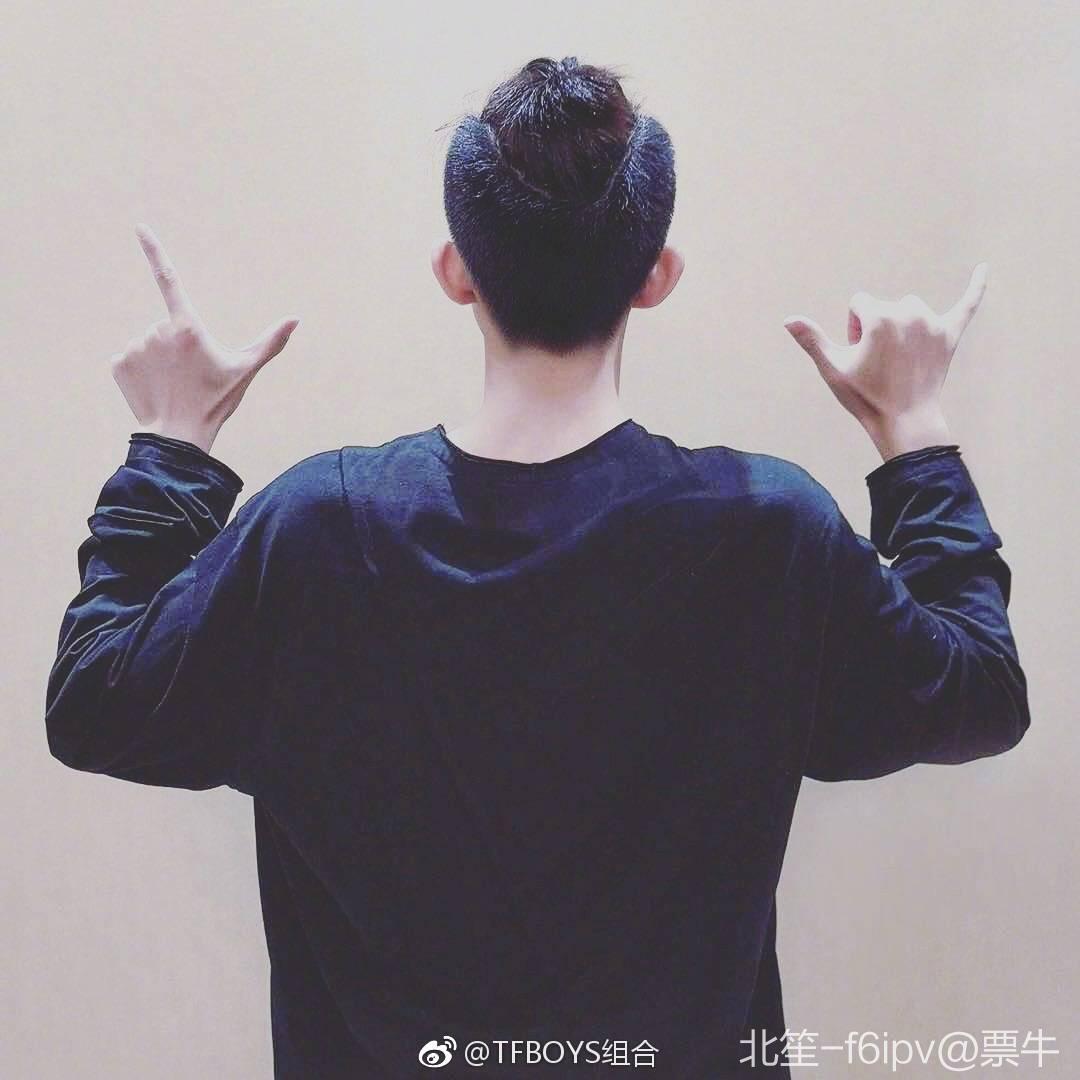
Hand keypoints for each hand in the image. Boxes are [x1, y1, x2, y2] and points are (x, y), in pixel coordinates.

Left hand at [109, 224, 300, 453]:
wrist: (178, 436)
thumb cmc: (215, 402)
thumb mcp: (245, 371)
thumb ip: (270, 342)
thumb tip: (295, 320)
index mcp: (188, 327)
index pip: (169, 280)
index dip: (154, 251)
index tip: (139, 227)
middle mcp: (157, 331)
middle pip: (168, 328)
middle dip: (178, 346)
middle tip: (191, 376)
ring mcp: (135, 347)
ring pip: (150, 344)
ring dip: (160, 360)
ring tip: (173, 385)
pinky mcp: (119, 364)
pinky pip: (132, 359)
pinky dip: (142, 372)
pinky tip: (155, 389)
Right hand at [782, 264, 988, 458]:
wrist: (905, 422)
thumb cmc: (867, 397)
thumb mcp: (833, 369)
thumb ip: (812, 340)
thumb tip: (789, 320)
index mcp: (880, 317)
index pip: (859, 303)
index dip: (853, 329)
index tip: (859, 355)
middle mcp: (909, 313)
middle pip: (884, 306)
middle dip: (876, 328)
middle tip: (878, 364)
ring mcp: (932, 323)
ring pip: (909, 309)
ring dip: (901, 326)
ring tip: (899, 360)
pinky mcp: (950, 334)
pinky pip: (966, 305)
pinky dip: (976, 287)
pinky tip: (984, 268)